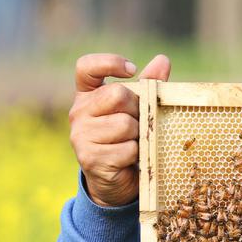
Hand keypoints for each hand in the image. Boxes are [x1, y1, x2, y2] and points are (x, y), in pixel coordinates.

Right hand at [69, 53, 170, 206]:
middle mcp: (78, 112)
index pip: (87, 67)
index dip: (109, 63)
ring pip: (125, 124)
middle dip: (137, 108)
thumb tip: (162, 60)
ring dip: (139, 135)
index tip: (131, 70)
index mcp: (88, 95)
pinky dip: (137, 154)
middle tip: (137, 124)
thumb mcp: (139, 110)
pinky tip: (130, 159)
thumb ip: (149, 85)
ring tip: (134, 143)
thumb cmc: (129, 139)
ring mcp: (81, 136)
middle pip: (117, 94)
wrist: (116, 182)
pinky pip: (127, 148)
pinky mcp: (90, 158)